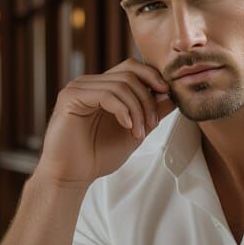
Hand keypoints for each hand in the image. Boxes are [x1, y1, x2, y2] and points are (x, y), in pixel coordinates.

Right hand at [35, 59, 174, 186]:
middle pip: (130, 72)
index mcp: (103, 88)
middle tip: (152, 124)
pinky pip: (106, 94)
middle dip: (148, 98)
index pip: (132, 68)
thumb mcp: (134, 132)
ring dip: (137, 110)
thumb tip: (172, 97)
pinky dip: (122, 110)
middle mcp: (90, 83)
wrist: (71, 176)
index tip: (167, 96)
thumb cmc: (97, 157)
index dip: (153, 78)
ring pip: (121, 85)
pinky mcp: (70, 97)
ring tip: (138, 133)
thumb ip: (151, 114)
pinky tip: (127, 127)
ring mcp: (78, 87)